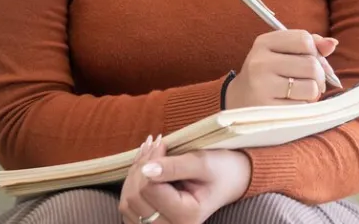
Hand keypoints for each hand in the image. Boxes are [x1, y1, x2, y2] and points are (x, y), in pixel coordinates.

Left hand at [119, 135, 251, 223]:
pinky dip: (132, 185)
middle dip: (140, 167)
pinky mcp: (153, 223)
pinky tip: (144, 167)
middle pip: (134, 199)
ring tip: (149, 152)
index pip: (150, 189)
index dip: (151, 162)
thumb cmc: (221, 170)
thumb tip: (146, 170)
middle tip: (155, 144)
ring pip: (127, 204)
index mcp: (187, 216)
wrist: (231, 180)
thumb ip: (174, 167)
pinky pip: (129, 208)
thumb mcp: (203, 163)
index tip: (162, 143)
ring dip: (133, 174)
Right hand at [224, 29, 337, 108]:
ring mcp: (261, 87)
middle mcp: (260, 62)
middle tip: (310, 83)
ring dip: (312, 94)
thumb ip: (309, 46)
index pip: (304, 39)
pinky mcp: (267, 110)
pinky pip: (303, 108)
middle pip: (311, 64)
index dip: (316, 52)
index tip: (312, 61)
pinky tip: (290, 106)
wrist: (238, 103)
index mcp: (264, 43)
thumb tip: (332, 44)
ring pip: (311, 87)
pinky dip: (303, 108)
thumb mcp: (281, 54)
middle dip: (318, 76)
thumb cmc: (267, 76)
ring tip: (299, 95)